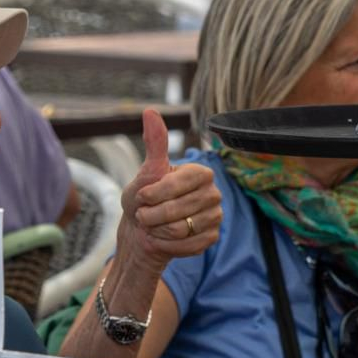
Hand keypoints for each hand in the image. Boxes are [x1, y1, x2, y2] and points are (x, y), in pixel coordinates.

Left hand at [119, 109, 221, 267]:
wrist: (142, 232)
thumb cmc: (144, 199)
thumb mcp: (146, 171)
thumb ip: (154, 143)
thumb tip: (150, 111)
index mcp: (200, 172)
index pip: (178, 184)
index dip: (154, 193)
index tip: (142, 197)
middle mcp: (213, 192)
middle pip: (177, 210)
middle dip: (151, 216)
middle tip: (144, 215)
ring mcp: (215, 216)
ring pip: (181, 229)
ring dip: (158, 232)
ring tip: (154, 226)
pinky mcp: (212, 237)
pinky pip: (188, 246)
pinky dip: (168, 246)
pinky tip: (163, 239)